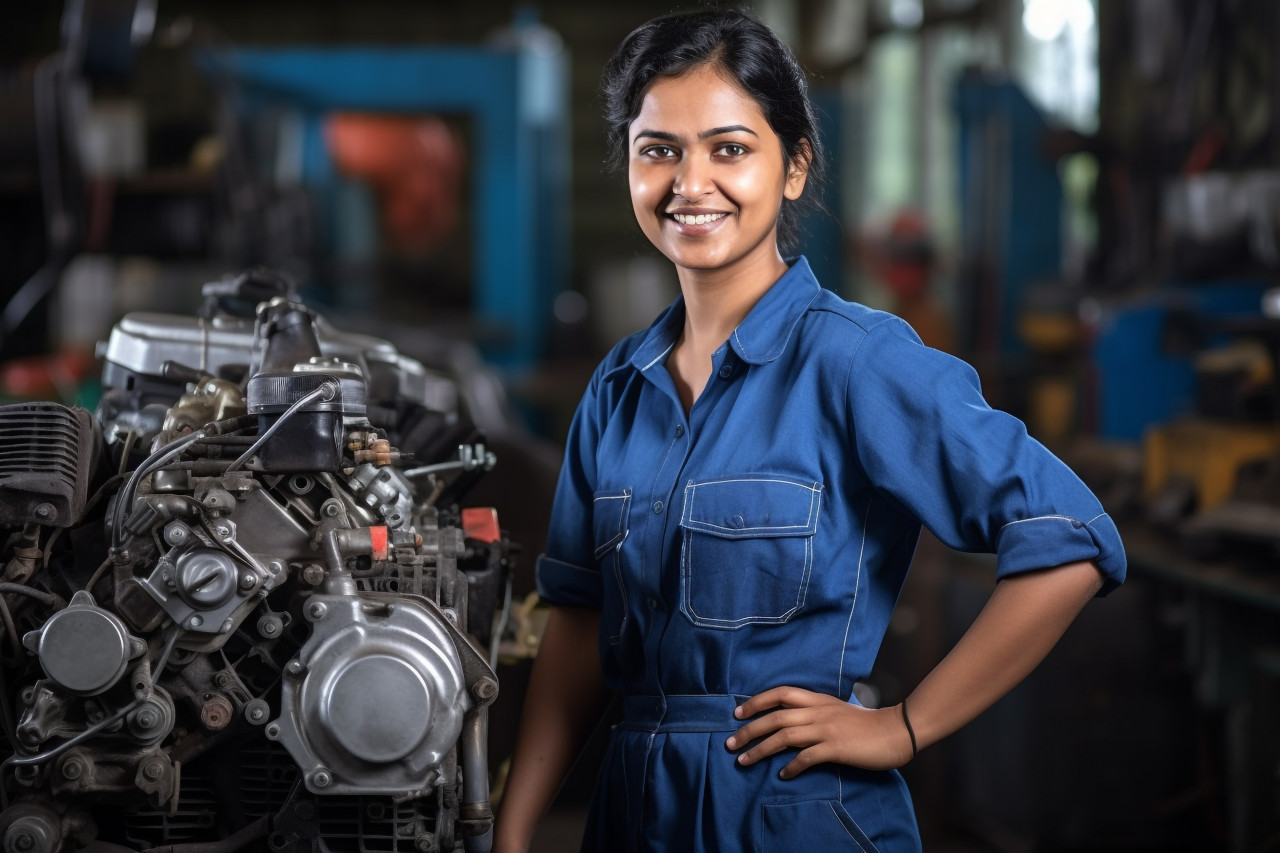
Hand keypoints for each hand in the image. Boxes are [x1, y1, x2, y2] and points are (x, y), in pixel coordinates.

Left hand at [724, 686, 913, 777]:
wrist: (896, 731)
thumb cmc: (867, 725)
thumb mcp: (837, 710)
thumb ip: (816, 713)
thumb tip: (792, 722)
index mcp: (818, 699)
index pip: (780, 693)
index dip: (756, 702)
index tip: (737, 713)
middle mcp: (818, 711)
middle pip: (775, 717)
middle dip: (749, 730)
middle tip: (729, 742)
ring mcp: (826, 729)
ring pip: (784, 736)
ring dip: (760, 749)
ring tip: (743, 760)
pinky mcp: (836, 748)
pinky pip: (806, 757)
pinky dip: (791, 766)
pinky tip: (782, 775)